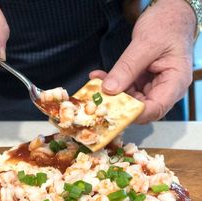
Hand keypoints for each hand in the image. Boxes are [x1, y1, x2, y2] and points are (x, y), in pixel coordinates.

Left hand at [90, 0, 195, 122]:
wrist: (171, 14)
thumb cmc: (166, 25)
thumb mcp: (145, 44)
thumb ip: (127, 68)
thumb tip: (109, 89)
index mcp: (175, 82)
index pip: (156, 108)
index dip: (134, 114)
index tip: (112, 111)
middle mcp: (166, 89)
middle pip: (142, 108)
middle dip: (119, 104)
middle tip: (99, 98)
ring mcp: (155, 87)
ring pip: (132, 100)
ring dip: (113, 94)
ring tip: (97, 83)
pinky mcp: (145, 83)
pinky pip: (128, 90)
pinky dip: (114, 85)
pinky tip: (101, 77)